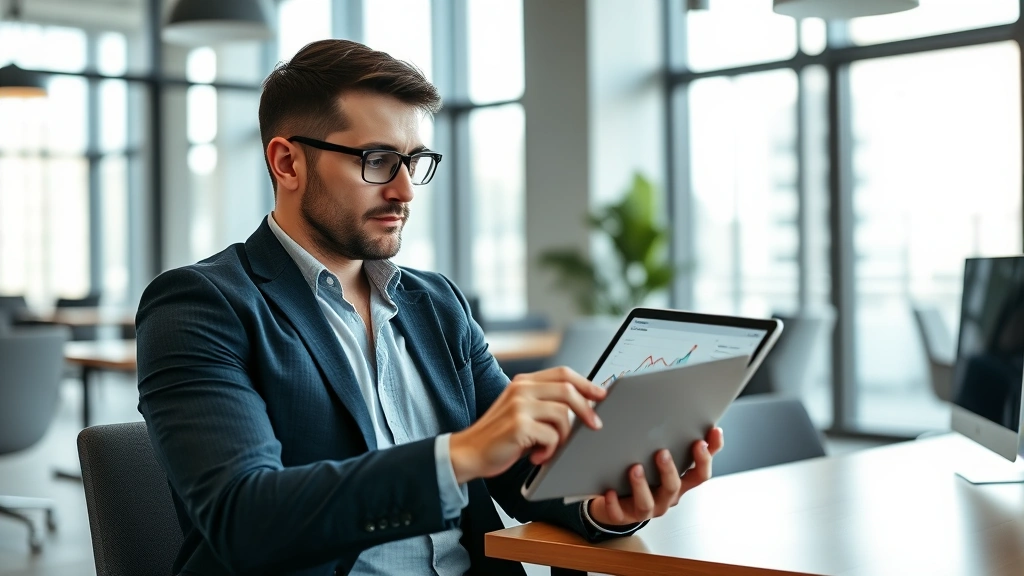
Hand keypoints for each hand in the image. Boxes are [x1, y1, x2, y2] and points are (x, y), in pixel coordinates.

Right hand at [449, 367, 606, 483]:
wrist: (469, 452)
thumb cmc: (499, 436)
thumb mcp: (520, 411)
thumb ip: (543, 403)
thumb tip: (581, 405)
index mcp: (523, 382)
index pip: (563, 373)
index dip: (586, 383)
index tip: (601, 395)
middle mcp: (521, 389)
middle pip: (567, 390)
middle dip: (587, 409)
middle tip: (595, 426)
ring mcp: (519, 406)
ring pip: (563, 415)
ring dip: (563, 437)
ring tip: (549, 449)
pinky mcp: (519, 425)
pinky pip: (552, 436)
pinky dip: (549, 450)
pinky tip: (536, 456)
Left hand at [587, 427, 723, 527]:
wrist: (613, 502)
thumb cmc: (636, 473)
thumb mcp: (651, 454)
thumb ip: (658, 435)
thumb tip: (659, 400)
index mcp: (679, 480)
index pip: (701, 469)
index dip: (710, 452)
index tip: (713, 431)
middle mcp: (668, 495)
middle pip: (679, 485)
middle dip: (672, 469)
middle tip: (663, 452)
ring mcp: (648, 508)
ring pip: (650, 501)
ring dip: (642, 484)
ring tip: (634, 468)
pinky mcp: (625, 516)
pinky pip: (620, 512)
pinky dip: (615, 502)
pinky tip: (609, 490)